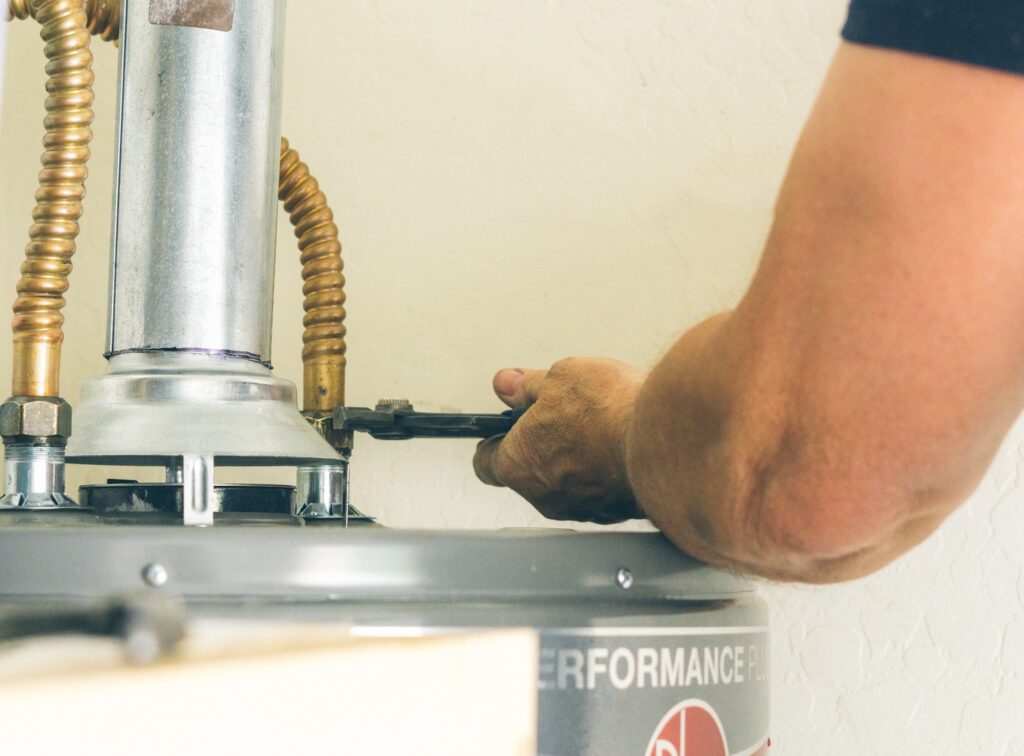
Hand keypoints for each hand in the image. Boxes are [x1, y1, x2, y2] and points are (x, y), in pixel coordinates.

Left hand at [473, 357, 646, 522]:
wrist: (664, 438)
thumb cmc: (608, 412)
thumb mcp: (558, 377)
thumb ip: (527, 386)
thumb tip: (509, 385)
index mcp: (518, 464)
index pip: (485, 463)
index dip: (495, 440)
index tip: (506, 426)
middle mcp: (545, 496)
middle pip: (529, 474)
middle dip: (541, 446)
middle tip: (560, 415)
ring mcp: (582, 509)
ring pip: (566, 485)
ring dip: (576, 461)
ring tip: (598, 427)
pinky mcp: (616, 512)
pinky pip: (601, 492)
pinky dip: (605, 473)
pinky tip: (620, 446)